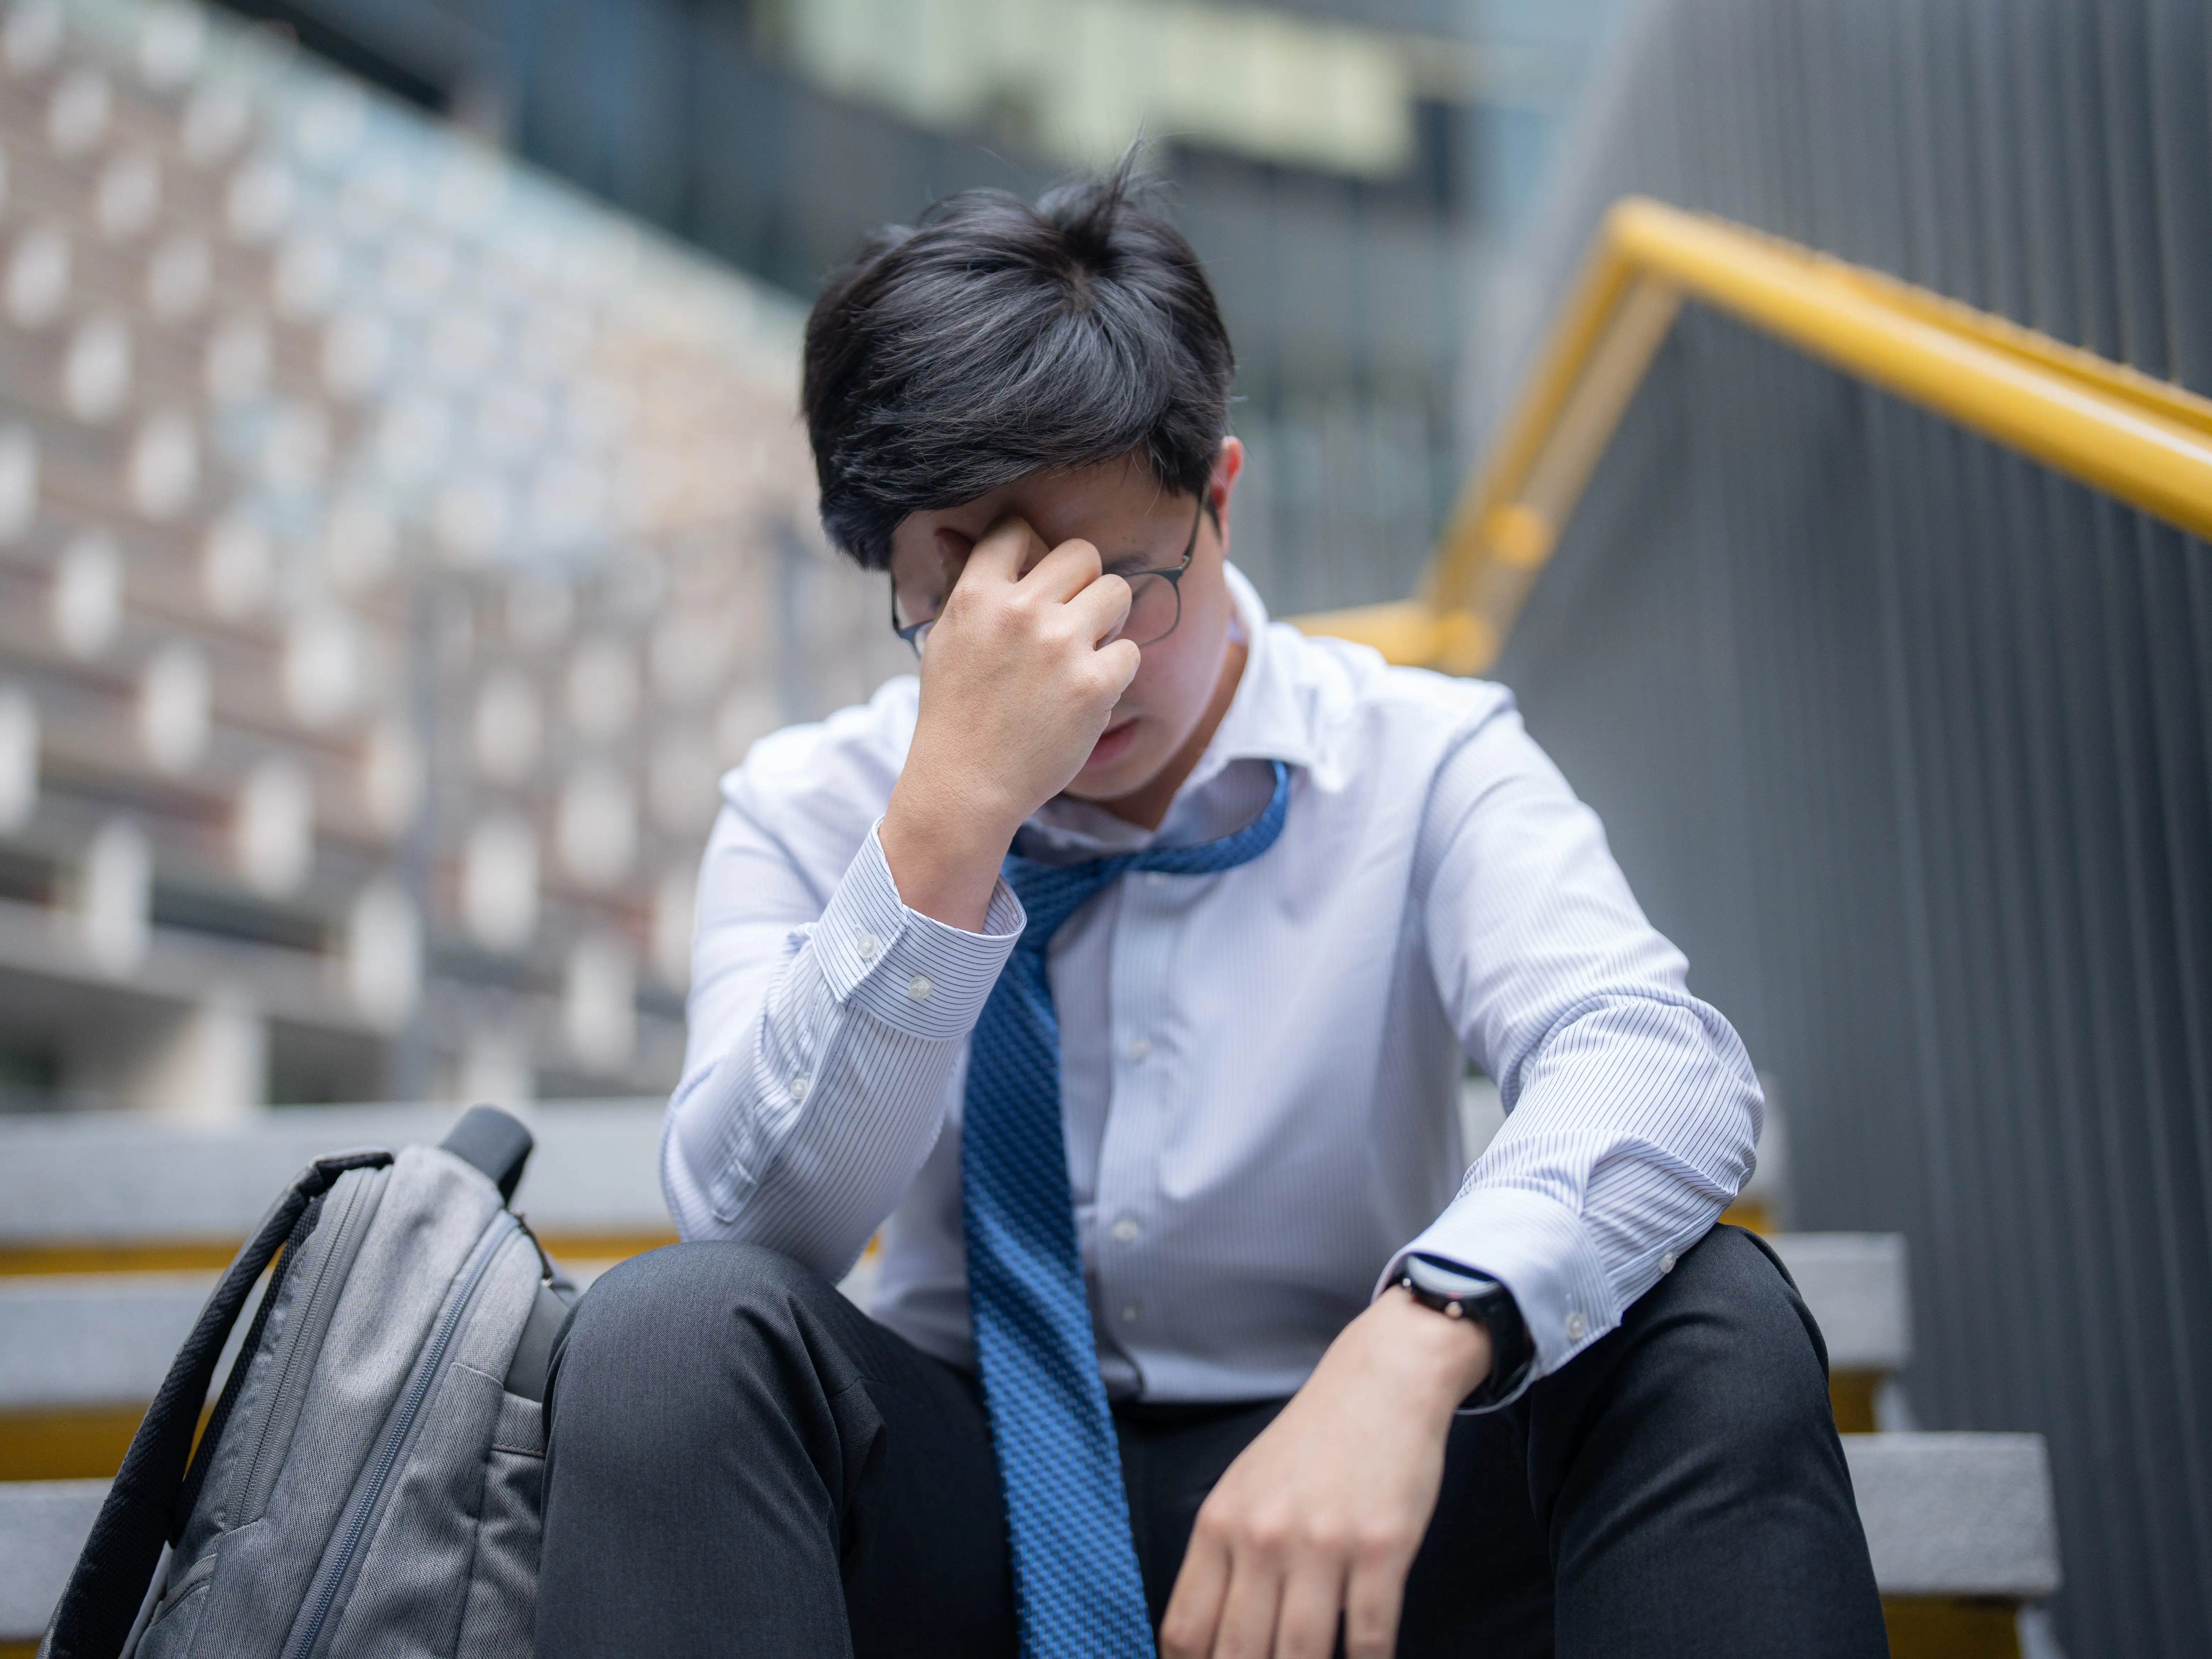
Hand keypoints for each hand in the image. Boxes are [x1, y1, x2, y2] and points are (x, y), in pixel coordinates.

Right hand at [882, 516, 1138, 928]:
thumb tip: (952, 531)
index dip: (1033, 550)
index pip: (1017, 529)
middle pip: (1082, 553)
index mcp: (978, 595)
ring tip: (1084, 653)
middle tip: (1070, 621)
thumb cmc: (955, 712)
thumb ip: (963, 584)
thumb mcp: (944, 638)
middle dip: (1083, 583)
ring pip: (1117, 591)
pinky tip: (1088, 692)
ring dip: (1108, 621)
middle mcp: (1021, 612)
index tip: (1037, 581)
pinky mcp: (1094, 685)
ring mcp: (1060, 647)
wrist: (966, 785)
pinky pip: (1131, 650)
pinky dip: (1116, 671)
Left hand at [1160, 1289, 1491, 1658]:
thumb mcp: (1243, 1490)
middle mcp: (1263, 1537)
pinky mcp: (1382, 1548)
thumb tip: (1203, 1641)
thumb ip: (1221, 1560)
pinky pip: (1369, 1637)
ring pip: (1301, 1654)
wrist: (1380, 1383)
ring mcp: (1323, 1544)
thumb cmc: (1310, 1444)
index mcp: (1220, 1525)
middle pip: (1237, 1654)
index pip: (1186, 1630)